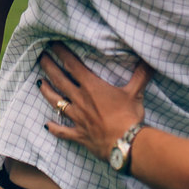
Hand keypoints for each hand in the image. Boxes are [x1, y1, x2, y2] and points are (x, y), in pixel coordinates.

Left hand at [37, 42, 151, 161]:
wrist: (125, 143)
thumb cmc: (129, 115)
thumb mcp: (136, 91)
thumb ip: (141, 73)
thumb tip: (148, 58)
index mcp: (92, 86)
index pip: (73, 65)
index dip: (62, 53)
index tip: (52, 44)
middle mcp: (80, 100)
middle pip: (60, 80)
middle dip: (49, 67)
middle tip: (41, 58)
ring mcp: (77, 118)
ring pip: (57, 102)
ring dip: (47, 92)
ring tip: (39, 83)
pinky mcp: (79, 134)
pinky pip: (63, 131)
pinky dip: (54, 128)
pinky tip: (46, 124)